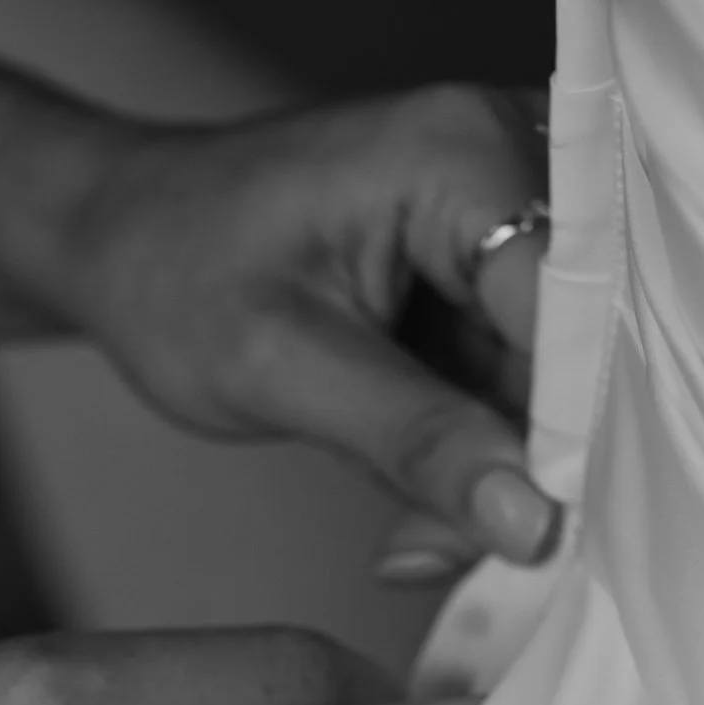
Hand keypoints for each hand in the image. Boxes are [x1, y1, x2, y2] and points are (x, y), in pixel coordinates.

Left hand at [60, 85, 555, 571]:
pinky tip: (417, 510)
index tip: (542, 535)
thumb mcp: (282, 369)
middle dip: (524, 465)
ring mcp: (508, 217)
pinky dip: (473, 459)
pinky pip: (521, 388)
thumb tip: (534, 520)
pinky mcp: (493, 276)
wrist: (120, 240)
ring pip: (556, 383)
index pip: (578, 304)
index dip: (575, 429)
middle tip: (434, 553)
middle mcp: (509, 159)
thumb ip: (415, 440)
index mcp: (462, 151)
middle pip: (583, 345)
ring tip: (410, 540)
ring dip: (493, 477)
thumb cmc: (172, 272)